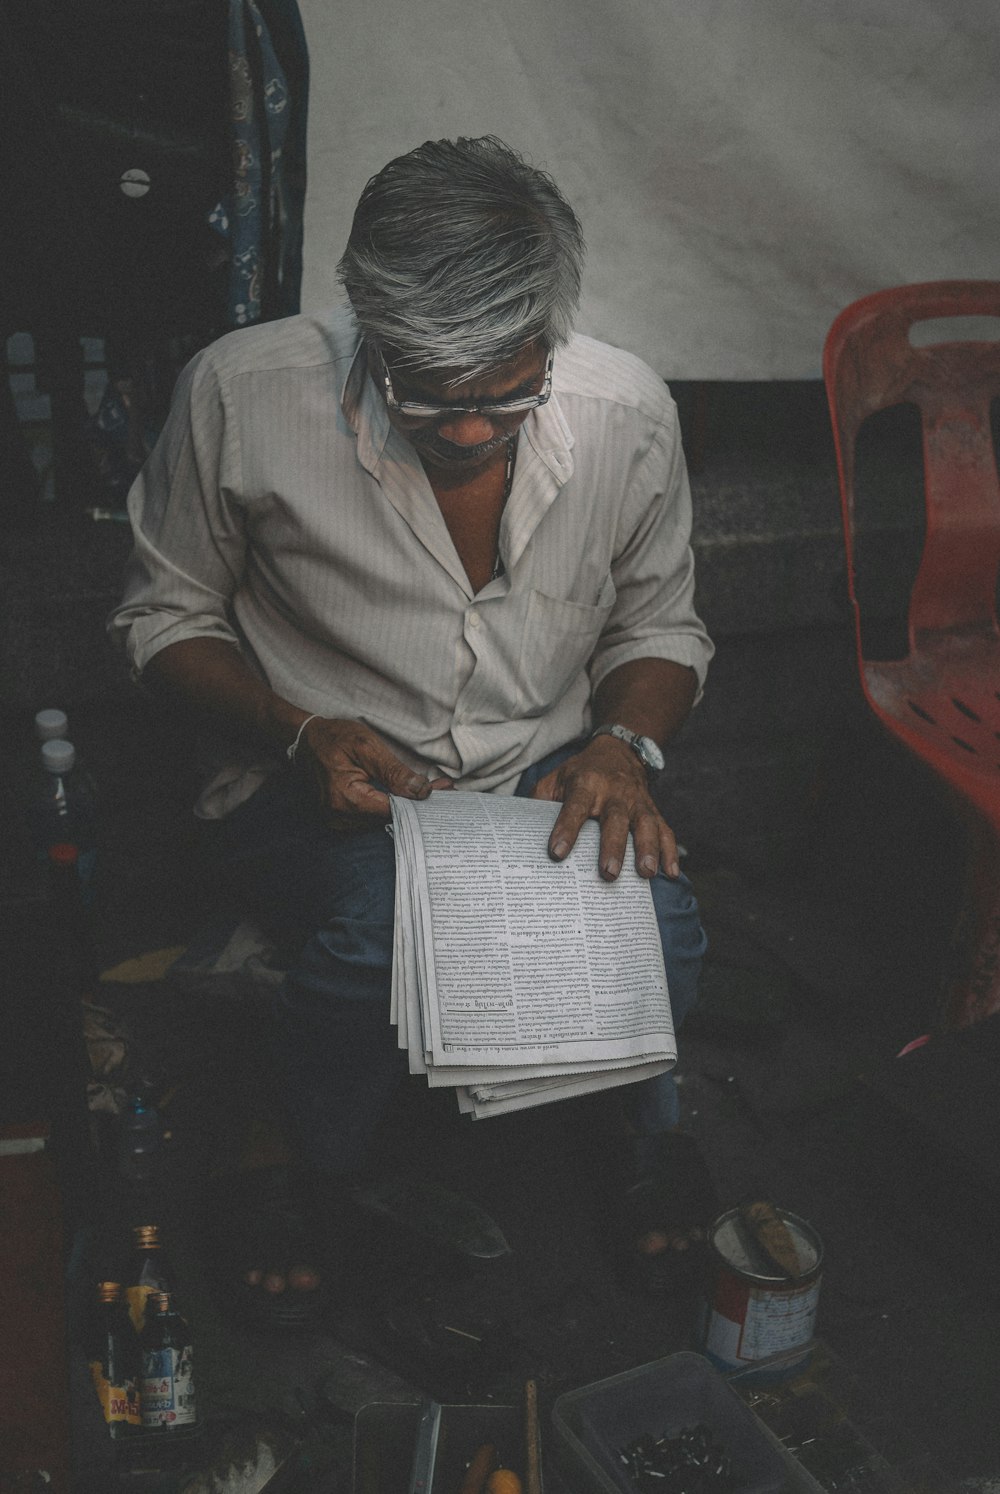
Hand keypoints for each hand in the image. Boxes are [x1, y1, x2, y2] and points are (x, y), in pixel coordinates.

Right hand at [294, 717, 451, 825]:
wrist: (305, 740)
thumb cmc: (334, 737)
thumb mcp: (367, 746)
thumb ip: (394, 772)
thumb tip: (421, 792)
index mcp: (345, 799)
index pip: (393, 810)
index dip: (419, 802)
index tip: (444, 791)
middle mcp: (339, 817)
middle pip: (389, 817)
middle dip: (416, 803)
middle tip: (444, 788)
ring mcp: (338, 821)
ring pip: (382, 819)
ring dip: (405, 805)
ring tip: (430, 789)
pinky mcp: (340, 819)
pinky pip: (372, 817)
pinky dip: (390, 806)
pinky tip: (407, 795)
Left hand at [531, 735, 679, 881]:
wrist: (619, 752)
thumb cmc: (580, 773)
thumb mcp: (555, 779)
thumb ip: (539, 802)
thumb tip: (519, 832)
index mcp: (586, 784)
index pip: (574, 807)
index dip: (566, 829)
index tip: (557, 853)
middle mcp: (614, 793)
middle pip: (615, 820)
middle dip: (612, 847)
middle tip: (608, 874)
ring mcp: (637, 802)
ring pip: (645, 825)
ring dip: (648, 849)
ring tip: (646, 874)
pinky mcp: (653, 811)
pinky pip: (665, 830)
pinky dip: (670, 852)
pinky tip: (671, 873)